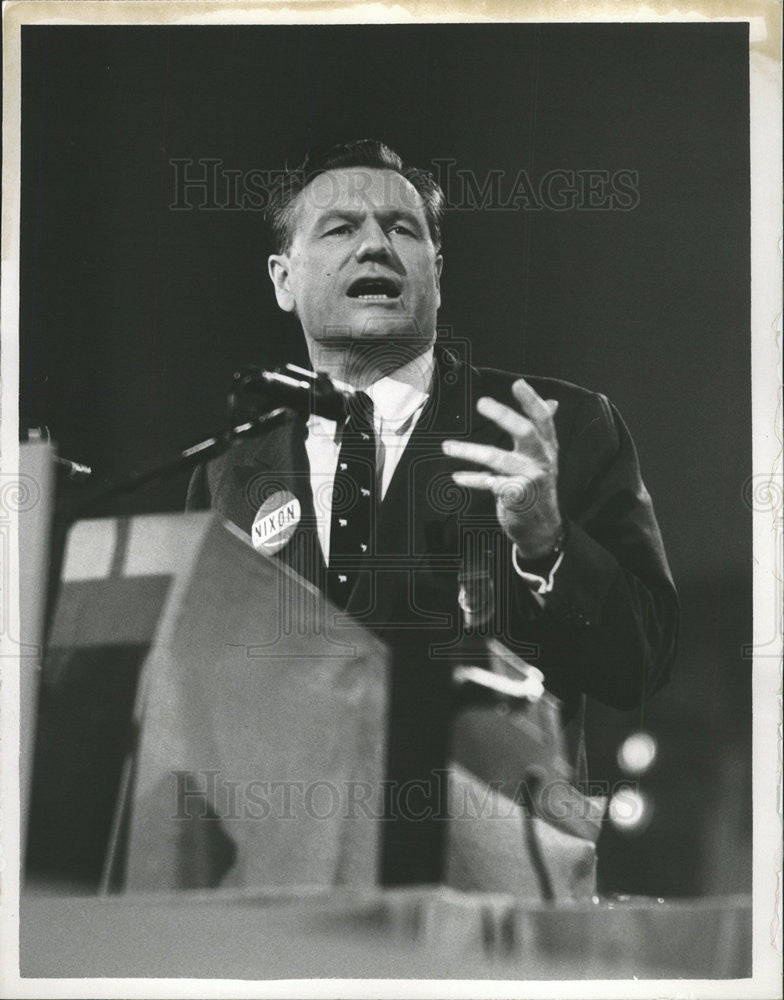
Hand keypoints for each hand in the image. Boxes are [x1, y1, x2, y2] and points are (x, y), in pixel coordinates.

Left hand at [441, 378, 562, 558]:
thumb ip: (543, 431)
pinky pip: (488, 483)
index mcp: (548, 448)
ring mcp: (530, 479)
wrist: (540, 528)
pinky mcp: (516, 497)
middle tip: (481, 402)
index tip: (518, 383)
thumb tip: (552, 401)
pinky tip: (456, 477)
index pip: (543, 420)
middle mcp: (542, 460)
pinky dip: (471, 479)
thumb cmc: (536, 486)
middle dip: (503, 415)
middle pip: (525, 432)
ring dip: (469, 451)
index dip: (532, 401)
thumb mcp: (544, 457)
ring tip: (446, 446)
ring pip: (497, 458)